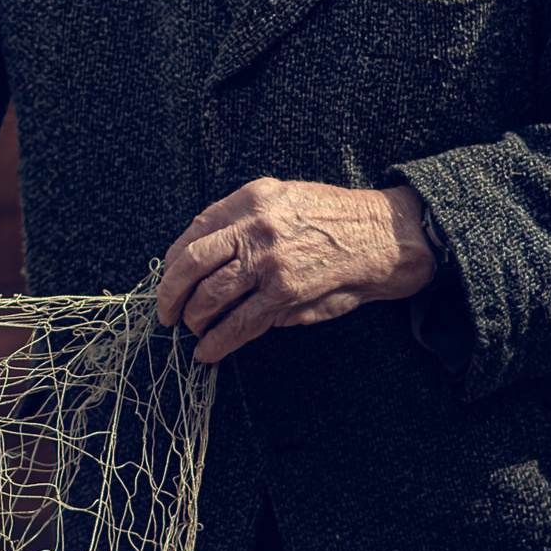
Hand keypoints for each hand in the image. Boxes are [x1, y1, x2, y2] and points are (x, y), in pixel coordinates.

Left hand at [155, 179, 438, 364]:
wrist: (384, 237)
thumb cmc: (335, 220)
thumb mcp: (285, 199)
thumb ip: (244, 221)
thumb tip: (206, 257)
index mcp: (252, 198)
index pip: (196, 230)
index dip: (174, 260)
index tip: (169, 277)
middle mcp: (256, 227)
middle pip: (192, 264)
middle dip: (171, 293)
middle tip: (166, 312)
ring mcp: (269, 263)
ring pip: (210, 296)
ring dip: (194, 319)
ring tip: (193, 329)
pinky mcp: (285, 296)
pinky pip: (238, 324)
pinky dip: (217, 343)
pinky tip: (208, 352)